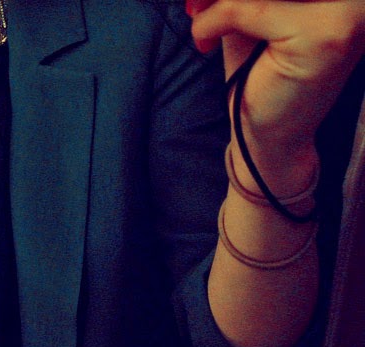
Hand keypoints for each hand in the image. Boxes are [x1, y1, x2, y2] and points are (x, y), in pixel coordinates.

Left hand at [187, 0, 364, 177]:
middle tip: (193, 1)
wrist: (270, 136)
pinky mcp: (325, 34)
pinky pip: (248, 8)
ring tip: (199, 19)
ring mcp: (350, 9)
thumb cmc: (260, 73)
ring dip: (216, 1)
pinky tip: (205, 43)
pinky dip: (213, 21)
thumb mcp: (253, 11)